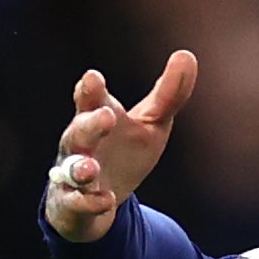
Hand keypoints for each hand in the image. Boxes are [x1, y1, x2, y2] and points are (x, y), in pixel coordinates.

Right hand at [46, 50, 197, 242]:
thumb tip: (187, 55)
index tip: (94, 78)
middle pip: (79, 131)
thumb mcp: (151, 125)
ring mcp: (74, 175)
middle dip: (90, 124)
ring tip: (91, 168)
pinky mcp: (73, 204)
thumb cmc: (124, 154)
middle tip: (106, 116)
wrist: (98, 204)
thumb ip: (168, 95)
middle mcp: (81, 144)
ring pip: (71, 168)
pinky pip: (77, 203)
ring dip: (81, 167)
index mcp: (97, 117)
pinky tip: (105, 200)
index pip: (89, 99)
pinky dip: (90, 202)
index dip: (90, 90)